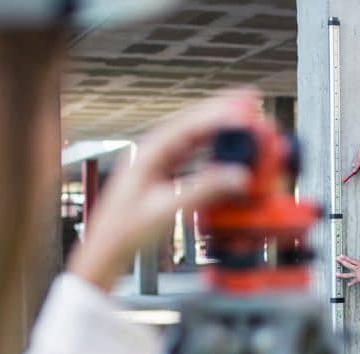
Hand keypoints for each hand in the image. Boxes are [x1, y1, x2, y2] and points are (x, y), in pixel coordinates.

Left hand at [69, 89, 257, 289]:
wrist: (108, 248)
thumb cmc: (126, 229)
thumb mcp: (166, 209)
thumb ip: (203, 191)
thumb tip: (237, 177)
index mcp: (149, 152)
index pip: (190, 124)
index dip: (220, 115)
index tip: (245, 111)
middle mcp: (153, 150)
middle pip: (193, 121)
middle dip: (223, 109)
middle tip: (251, 98)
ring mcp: (158, 160)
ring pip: (194, 134)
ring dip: (219, 124)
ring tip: (244, 114)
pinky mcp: (163, 173)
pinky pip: (192, 151)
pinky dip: (212, 144)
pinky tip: (226, 142)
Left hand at [335, 255, 359, 286]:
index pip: (351, 259)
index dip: (345, 258)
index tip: (340, 255)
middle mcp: (358, 268)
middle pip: (347, 264)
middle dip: (341, 262)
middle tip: (336, 259)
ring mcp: (358, 273)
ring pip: (348, 274)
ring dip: (341, 274)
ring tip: (336, 274)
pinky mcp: (359, 278)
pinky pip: (354, 281)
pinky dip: (351, 283)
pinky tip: (348, 285)